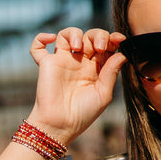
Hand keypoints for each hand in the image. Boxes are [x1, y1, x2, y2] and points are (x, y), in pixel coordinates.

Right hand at [28, 27, 126, 143]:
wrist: (60, 125)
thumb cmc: (83, 113)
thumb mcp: (103, 93)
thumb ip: (111, 72)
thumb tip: (122, 54)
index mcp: (96, 68)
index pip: (106, 46)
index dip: (112, 39)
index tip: (119, 40)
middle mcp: (80, 62)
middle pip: (89, 36)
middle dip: (97, 35)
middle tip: (100, 48)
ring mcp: (63, 61)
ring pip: (67, 34)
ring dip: (74, 33)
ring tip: (79, 47)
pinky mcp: (47, 64)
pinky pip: (38, 47)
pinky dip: (41, 38)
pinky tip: (51, 39)